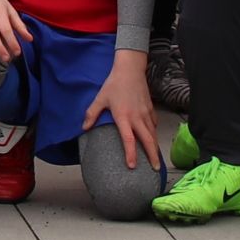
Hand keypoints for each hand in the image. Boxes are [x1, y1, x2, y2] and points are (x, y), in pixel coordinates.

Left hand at [83, 49, 161, 167]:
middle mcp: (137, 118)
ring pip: (153, 134)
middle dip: (152, 156)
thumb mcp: (100, 98)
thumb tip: (83, 128)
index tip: (132, 166)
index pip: (129, 140)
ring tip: (156, 159)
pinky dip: (154, 133)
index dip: (131, 154)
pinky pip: (154, 125)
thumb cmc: (113, 84)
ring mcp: (146, 113)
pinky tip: (153, 138)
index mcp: (123, 117)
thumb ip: (91, 114)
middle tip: (155, 169)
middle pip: (148, 140)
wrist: (130, 70)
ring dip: (155, 147)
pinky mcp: (151, 109)